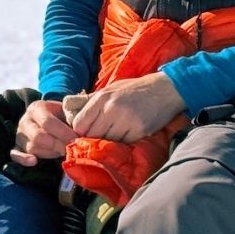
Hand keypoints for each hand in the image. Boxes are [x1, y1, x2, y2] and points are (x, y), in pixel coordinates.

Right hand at [10, 98, 75, 167]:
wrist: (49, 118)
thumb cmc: (61, 117)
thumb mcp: (66, 111)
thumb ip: (72, 119)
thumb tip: (83, 134)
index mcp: (36, 108)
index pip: (47, 122)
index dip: (63, 133)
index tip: (77, 139)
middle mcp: (24, 121)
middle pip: (38, 137)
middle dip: (58, 145)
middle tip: (71, 149)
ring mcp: (19, 135)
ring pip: (32, 148)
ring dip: (50, 153)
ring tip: (62, 151)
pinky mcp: (16, 147)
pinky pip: (15, 154)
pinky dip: (23, 159)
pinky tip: (34, 161)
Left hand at [68, 73, 186, 143]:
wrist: (165, 89)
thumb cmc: (135, 89)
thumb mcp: (110, 89)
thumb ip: (90, 101)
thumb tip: (69, 108)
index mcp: (102, 98)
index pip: (80, 124)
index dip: (80, 131)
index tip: (85, 132)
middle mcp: (112, 109)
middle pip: (91, 135)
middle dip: (93, 138)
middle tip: (99, 137)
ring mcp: (126, 121)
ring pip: (107, 142)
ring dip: (108, 141)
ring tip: (115, 134)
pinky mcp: (139, 131)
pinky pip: (123, 144)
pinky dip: (123, 142)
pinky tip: (127, 133)